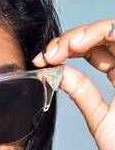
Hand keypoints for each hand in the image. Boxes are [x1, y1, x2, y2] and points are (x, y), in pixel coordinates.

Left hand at [33, 19, 114, 149]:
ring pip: (114, 29)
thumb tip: (55, 72)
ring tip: (61, 49)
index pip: (95, 49)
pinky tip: (77, 45)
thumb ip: (82, 93)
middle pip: (104, 34)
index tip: (41, 61)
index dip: (67, 48)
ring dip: (85, 31)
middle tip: (47, 54)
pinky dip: (102, 33)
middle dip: (72, 38)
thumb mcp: (100, 119)